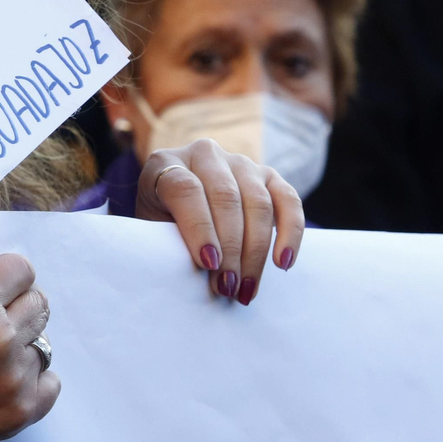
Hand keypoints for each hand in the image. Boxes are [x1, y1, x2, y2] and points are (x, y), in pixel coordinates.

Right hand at [0, 254, 57, 441]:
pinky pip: (49, 383)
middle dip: (17, 307)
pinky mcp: (20, 411)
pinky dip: (32, 380)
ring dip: (20, 348)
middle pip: (39, 304)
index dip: (8, 277)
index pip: (21, 270)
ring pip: (41, 345)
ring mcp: (14, 376)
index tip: (1, 287)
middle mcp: (1, 334)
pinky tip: (5, 382)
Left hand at [136, 139, 303, 304]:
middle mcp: (204, 154)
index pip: (185, 189)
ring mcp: (239, 162)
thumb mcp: (152, 228)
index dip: (199, 227)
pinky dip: (290, 232)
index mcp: (165, 162)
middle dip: (230, 248)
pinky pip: (288, 200)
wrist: (179, 206)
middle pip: (225, 197)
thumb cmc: (161, 222)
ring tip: (246, 287)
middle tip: (227, 287)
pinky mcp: (268, 175)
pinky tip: (283, 262)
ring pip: (257, 202)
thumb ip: (170, 240)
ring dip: (255, 251)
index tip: (208, 263)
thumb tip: (204, 269)